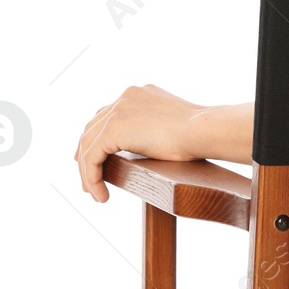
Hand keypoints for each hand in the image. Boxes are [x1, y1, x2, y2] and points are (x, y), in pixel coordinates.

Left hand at [74, 85, 252, 202]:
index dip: (98, 138)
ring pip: (88, 144)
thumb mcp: (170, 124)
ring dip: (88, 171)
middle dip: (86, 154)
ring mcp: (118, 111)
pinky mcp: (113, 129)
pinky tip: (100, 195)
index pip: (107, 115)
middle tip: (88, 178)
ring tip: (93, 192)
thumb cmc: (197, 133)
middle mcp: (125, 97)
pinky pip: (92, 157)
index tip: (96, 158)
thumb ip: (154, 127)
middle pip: (93, 128)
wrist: (202, 130)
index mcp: (138, 93)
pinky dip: (92, 177)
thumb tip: (151, 144)